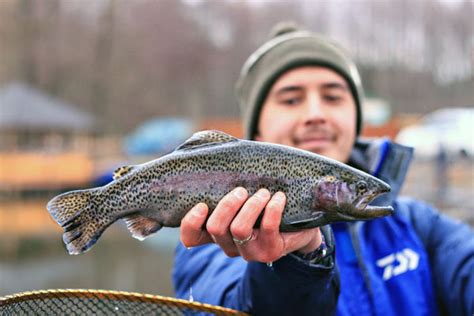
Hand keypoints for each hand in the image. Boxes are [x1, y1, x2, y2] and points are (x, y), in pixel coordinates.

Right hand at [180, 187, 321, 262]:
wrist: (298, 225)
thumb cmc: (263, 202)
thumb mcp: (242, 191)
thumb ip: (224, 174)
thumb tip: (206, 140)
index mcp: (215, 232)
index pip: (190, 237)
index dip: (190, 223)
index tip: (201, 205)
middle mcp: (228, 244)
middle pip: (215, 228)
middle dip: (228, 205)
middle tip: (242, 190)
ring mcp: (248, 251)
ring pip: (239, 229)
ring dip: (251, 206)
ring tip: (263, 192)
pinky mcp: (270, 251)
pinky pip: (267, 228)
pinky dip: (272, 209)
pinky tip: (279, 197)